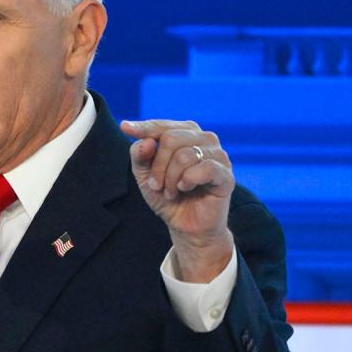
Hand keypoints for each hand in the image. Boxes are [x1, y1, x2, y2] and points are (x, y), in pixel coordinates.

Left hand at [119, 119, 234, 282]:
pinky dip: (188, 181)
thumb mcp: (145, 176)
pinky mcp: (226, 174)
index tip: (125, 128)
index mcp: (185, 134)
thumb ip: (140, 156)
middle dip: (157, 166)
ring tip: (171, 192)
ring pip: (185, 155)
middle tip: (157, 186)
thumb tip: (147, 142)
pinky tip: (185, 189)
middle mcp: (203, 139)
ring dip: (170, 179)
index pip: (162, 126)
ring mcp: (218, 155)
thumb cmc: (167, 196)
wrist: (186, 226)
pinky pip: (204, 168)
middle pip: (171, 139)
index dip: (143, 128)